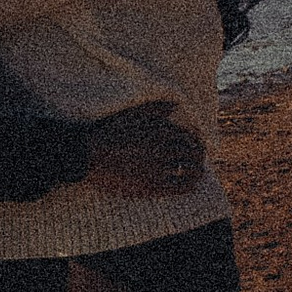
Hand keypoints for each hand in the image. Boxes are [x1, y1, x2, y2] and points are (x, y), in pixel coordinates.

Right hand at [79, 101, 205, 196]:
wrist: (90, 156)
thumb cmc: (109, 133)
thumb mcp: (131, 115)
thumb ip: (154, 109)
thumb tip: (173, 105)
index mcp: (158, 130)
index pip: (187, 135)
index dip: (195, 140)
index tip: (197, 143)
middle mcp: (162, 148)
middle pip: (191, 152)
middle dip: (199, 155)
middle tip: (201, 157)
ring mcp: (158, 168)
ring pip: (188, 169)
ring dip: (197, 170)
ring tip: (199, 171)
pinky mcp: (151, 186)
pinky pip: (178, 187)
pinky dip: (189, 185)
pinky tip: (192, 185)